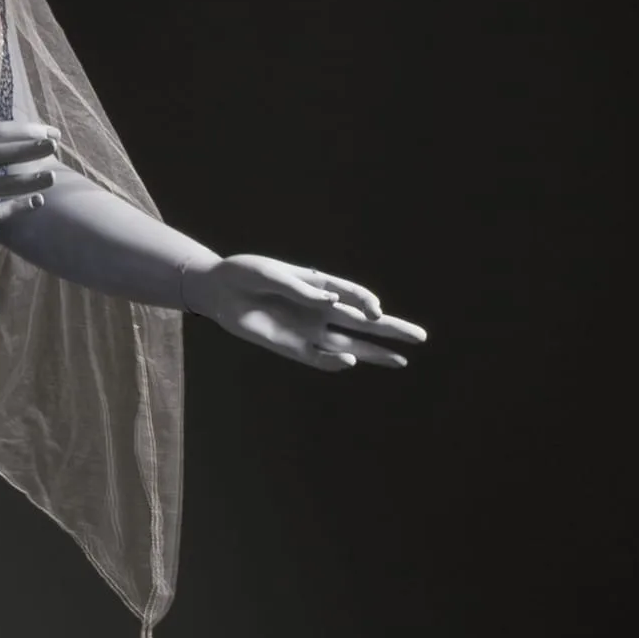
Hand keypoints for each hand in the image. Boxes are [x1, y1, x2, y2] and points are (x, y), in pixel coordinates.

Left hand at [184, 254, 426, 370]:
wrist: (217, 290)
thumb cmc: (246, 274)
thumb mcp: (272, 274)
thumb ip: (302, 288)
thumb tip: (332, 302)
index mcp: (320, 286)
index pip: (354, 296)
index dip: (367, 302)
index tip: (375, 309)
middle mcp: (320, 310)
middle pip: (362, 324)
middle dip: (391, 330)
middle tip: (421, 338)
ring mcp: (307, 330)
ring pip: (348, 345)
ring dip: (373, 354)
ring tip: (401, 360)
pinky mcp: (290, 347)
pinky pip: (316, 357)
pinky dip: (333, 362)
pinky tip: (351, 362)